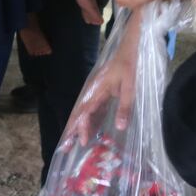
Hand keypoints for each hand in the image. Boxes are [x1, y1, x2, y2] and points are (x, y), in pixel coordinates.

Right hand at [66, 30, 140, 144]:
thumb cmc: (129, 65)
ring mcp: (96, 93)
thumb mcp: (130, 87)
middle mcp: (92, 92)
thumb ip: (124, 107)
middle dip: (72, 130)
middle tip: (65, 148)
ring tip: (75, 144)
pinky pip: (94, 110)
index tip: (80, 141)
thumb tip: (119, 127)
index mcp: (96, 90)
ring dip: (81, 128)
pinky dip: (91, 122)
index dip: (81, 127)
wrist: (129, 48)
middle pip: (79, 114)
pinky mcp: (102, 93)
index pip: (84, 111)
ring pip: (85, 113)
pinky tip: (92, 132)